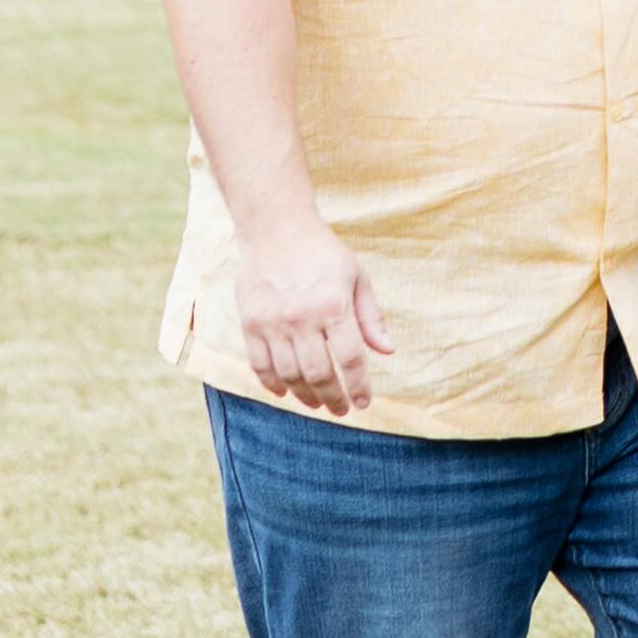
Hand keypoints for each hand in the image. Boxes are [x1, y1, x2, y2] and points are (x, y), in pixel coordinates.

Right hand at [234, 207, 391, 411]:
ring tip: (317, 403)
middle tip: (341, 409)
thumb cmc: (322, 252)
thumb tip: (387, 351)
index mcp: (334, 305)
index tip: (363, 402)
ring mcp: (273, 323)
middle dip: (333, 398)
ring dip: (305, 396)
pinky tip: (285, 392)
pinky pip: (260, 365)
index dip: (359, 386)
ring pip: (289, 376)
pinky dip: (272, 384)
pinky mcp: (250, 324)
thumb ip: (370, 316)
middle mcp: (302, 317)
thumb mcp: (356, 276)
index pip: (350, 359)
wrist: (275, 228)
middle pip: (319, 374)